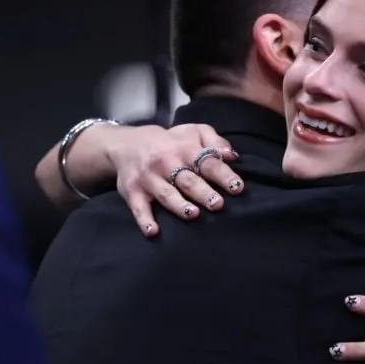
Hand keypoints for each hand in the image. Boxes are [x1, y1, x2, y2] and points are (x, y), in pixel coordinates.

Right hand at [105, 123, 242, 235]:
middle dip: (203, 192)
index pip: (207, 162)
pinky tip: (153, 231)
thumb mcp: (193, 132)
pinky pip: (139, 208)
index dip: (223, 175)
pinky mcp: (133, 192)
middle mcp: (166, 163)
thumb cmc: (170, 142)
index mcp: (184, 149)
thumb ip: (215, 141)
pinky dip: (144, 220)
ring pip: (166, 194)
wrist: (127, 144)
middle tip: (217, 204)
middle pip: (187, 180)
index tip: (237, 187)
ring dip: (178, 205)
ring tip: (193, 214)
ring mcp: (148, 179)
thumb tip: (232, 156)